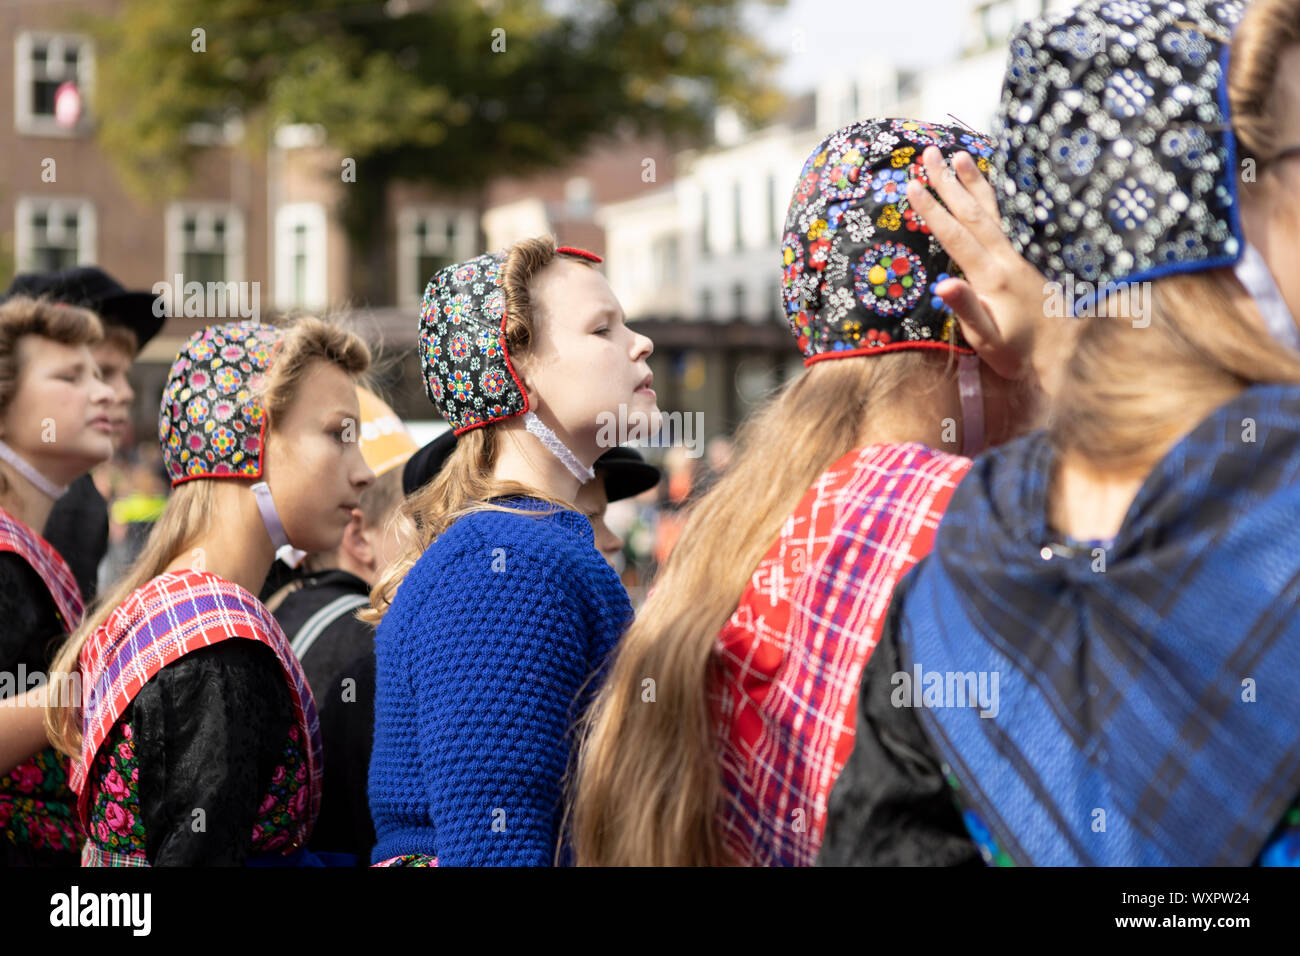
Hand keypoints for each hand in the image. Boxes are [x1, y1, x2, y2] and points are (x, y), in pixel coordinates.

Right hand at [907, 146, 1060, 390]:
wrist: (1064, 354)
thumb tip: (940, 284)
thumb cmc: (1018, 353)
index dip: (932, 210)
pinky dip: (999, 197)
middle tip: (930, 153)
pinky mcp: (1028, 258)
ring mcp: (1020, 255)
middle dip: (949, 182)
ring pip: (994, 210)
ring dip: (974, 181)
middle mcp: (1007, 258)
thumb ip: (965, 309)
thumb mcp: (986, 339)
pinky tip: (992, 185)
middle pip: (973, 213)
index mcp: (991, 276)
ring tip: (960, 154)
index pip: (955, 236)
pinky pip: (1010, 219)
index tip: (913, 184)